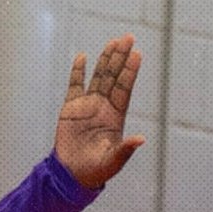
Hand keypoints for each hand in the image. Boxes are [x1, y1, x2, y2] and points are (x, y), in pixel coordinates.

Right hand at [55, 35, 145, 189]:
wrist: (73, 173)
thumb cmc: (97, 169)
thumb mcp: (113, 161)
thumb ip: (125, 150)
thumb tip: (141, 140)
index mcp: (116, 116)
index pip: (125, 88)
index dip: (130, 71)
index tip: (137, 54)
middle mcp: (104, 106)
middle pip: (114, 76)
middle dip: (120, 57)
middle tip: (128, 37)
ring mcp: (88, 105)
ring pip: (98, 76)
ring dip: (105, 59)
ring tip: (113, 41)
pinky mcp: (71, 107)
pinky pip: (75, 85)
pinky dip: (78, 71)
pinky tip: (82, 57)